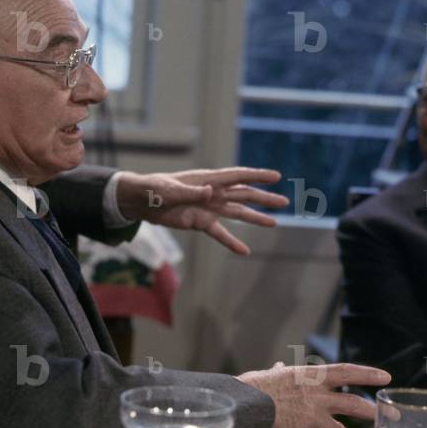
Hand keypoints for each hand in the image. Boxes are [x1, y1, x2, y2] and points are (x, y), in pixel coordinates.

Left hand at [114, 168, 288, 254]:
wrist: (141, 202)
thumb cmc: (153, 190)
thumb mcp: (169, 190)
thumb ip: (190, 192)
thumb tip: (210, 192)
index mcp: (208, 179)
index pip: (237, 176)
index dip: (257, 176)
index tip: (276, 177)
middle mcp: (213, 192)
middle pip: (244, 194)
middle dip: (264, 198)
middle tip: (284, 202)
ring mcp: (209, 208)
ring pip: (238, 213)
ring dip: (255, 218)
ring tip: (274, 223)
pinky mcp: (201, 222)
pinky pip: (220, 233)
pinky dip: (231, 242)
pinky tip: (244, 251)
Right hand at [237, 362, 390, 427]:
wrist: (242, 405)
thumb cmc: (253, 388)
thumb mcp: (270, 375)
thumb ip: (282, 372)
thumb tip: (281, 365)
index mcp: (310, 377)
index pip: (346, 372)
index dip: (368, 374)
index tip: (386, 378)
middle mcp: (317, 396)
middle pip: (354, 403)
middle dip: (375, 410)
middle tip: (392, 415)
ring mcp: (312, 418)